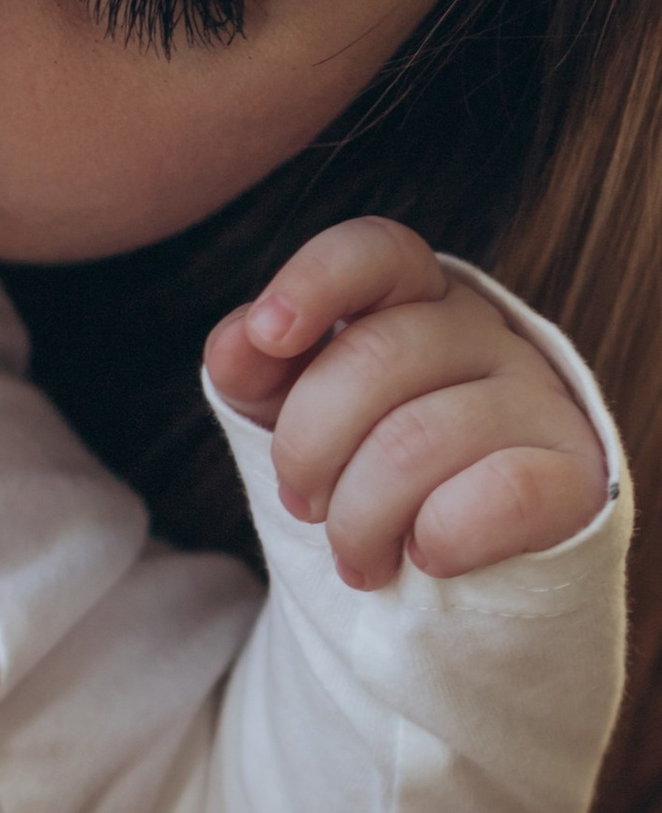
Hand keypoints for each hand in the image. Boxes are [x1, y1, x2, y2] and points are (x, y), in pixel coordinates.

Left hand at [203, 214, 607, 585]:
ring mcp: (537, 397)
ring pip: (417, 442)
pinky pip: (497, 495)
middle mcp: (484, 332)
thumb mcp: (300, 415)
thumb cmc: (370, 469)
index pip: (376, 251)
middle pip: (374, 360)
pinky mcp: (573, 473)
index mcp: (414, 301)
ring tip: (356, 557)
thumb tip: (238, 340)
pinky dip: (438, 540)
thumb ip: (259, 372)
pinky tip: (425, 557)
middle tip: (303, 505)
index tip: (268, 333)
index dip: (316, 281)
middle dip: (307, 451)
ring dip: (358, 521)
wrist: (464, 561)